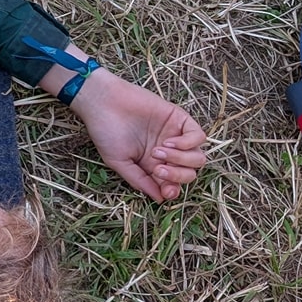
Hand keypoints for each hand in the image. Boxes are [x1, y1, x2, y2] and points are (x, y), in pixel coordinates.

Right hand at [70, 68, 207, 201]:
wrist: (102, 102)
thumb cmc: (105, 131)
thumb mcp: (118, 161)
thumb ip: (139, 180)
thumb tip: (160, 199)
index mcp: (152, 165)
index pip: (174, 184)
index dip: (173, 190)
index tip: (164, 190)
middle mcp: (168, 153)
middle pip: (189, 173)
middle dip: (177, 176)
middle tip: (157, 169)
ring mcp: (176, 136)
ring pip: (198, 158)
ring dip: (181, 160)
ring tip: (158, 151)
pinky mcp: (180, 119)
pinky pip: (198, 137)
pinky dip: (188, 143)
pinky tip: (168, 142)